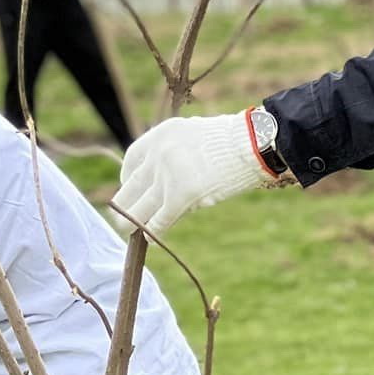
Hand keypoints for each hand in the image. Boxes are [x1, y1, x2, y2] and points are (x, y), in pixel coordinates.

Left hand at [112, 112, 269, 238]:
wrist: (252, 143)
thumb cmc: (230, 142)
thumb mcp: (193, 137)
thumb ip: (174, 155)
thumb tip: (162, 183)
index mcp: (160, 135)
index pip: (132, 159)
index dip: (127, 178)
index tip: (129, 188)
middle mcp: (158, 154)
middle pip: (131, 186)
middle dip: (125, 204)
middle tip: (121, 217)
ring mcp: (168, 175)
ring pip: (140, 207)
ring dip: (132, 223)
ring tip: (128, 232)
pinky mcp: (181, 195)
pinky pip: (160, 219)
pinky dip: (153, 231)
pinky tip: (151, 239)